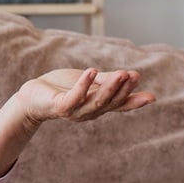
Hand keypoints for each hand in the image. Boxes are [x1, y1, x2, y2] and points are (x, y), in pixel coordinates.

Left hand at [15, 68, 154, 127]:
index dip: (134, 102)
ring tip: (121, 73)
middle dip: (123, 89)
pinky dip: (84, 84)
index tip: (152, 97)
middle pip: (110, 102)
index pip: (119, 105)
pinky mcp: (60, 107)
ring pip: (96, 101)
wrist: (32, 96)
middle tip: (134, 75)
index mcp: (97, 105)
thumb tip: (132, 75)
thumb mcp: (88, 81)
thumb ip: (107, 79)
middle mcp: (89, 112)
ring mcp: (75, 111)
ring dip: (110, 87)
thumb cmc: (60, 88)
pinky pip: (74, 96)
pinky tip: (92, 71)